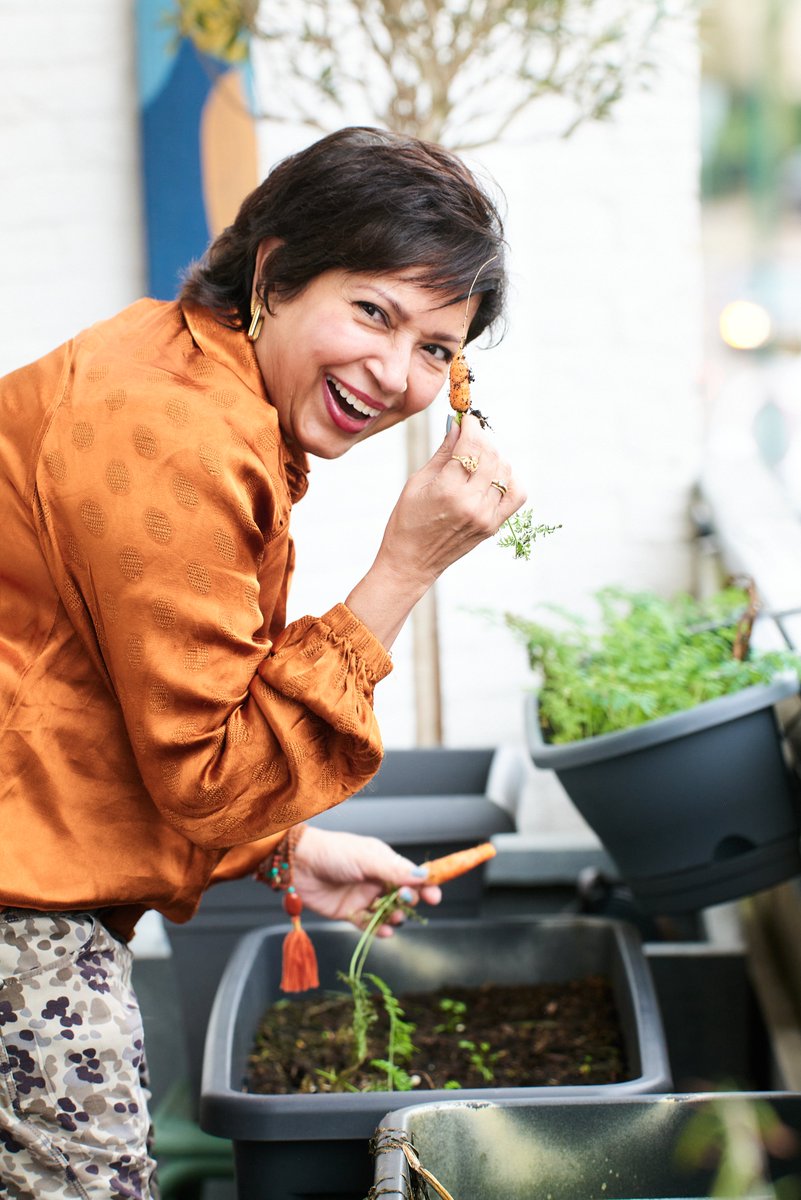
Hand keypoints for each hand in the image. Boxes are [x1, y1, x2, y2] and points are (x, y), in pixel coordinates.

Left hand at [292, 825, 441, 936]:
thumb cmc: (333, 852)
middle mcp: (375, 880)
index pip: (410, 875)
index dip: (424, 885)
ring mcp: (363, 897)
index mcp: (383, 862)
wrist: (300, 865)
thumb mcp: (367, 858)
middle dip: (409, 901)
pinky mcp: (349, 913)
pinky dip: (379, 930)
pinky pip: (370, 925)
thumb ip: (395, 870)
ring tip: (394, 917)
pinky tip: (385, 932)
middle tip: (406, 901)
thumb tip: (423, 875)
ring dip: (395, 917)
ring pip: (388, 912)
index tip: (435, 896)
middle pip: (402, 896)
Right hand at [380, 412, 525, 585]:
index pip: (470, 446)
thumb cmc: (407, 522)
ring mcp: (486, 516)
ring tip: (477, 457)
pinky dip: (509, 479)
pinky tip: (493, 477)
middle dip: (482, 439)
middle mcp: (472, 503)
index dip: (471, 427)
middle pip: (491, 455)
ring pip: (505, 471)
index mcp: (448, 491)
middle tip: (471, 435)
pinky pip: (516, 494)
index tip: (467, 419)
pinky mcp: (494, 526)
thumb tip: (457, 426)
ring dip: (494, 457)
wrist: (412, 562)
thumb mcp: (417, 482)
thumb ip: (442, 453)